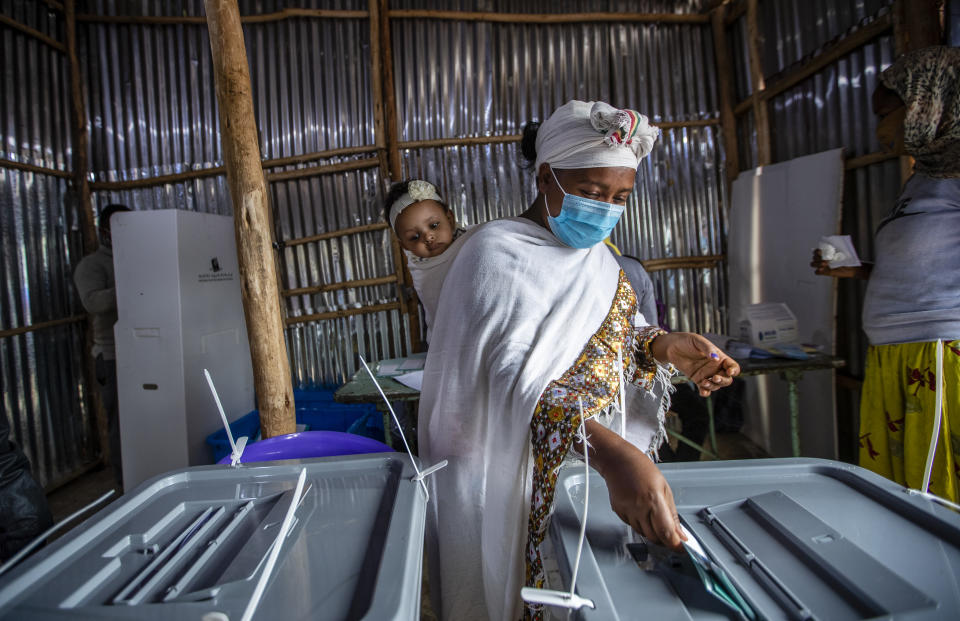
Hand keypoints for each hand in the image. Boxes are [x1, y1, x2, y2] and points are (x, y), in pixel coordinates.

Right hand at [585, 421, 684, 548]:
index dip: (675, 544)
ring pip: (643, 534)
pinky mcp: (619, 512)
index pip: (666, 531)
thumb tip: (679, 533)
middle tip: (672, 535)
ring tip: (656, 518)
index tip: (682, 548)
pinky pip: (633, 526)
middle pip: (654, 537)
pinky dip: (641, 524)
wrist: (617, 461)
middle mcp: (639, 507)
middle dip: (665, 539)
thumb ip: (672, 513)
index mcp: (653, 499)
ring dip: (653, 532)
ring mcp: (627, 511)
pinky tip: (642, 512)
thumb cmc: (641, 468)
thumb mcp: (664, 487)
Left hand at [650, 332, 739, 396]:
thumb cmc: (687, 341)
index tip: (729, 371)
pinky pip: (705, 389)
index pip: (733, 367)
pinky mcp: (697, 379)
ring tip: (703, 382)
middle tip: (714, 378)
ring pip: (716, 386)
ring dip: (712, 386)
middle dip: (723, 381)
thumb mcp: (699, 341)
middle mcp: (716, 367)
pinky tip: (703, 391)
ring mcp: (707, 374)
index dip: (734, 370)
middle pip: (727, 379)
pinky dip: (705, 392)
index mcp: (720, 358)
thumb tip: (716, 359)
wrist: (672, 347)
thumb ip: (708, 349)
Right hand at [810, 248, 867, 278]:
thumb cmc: (848, 258)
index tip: (822, 252)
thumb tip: (830, 244)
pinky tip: (823, 269)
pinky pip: (816, 272)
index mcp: (826, 252)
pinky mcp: (825, 272)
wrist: (852, 268)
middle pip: (814, 257)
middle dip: (818, 257)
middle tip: (826, 259)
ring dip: (817, 263)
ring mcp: (823, 266)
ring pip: (813, 264)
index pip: (816, 251)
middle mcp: (823, 258)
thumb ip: (836, 248)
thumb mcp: (843, 251)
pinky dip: (818, 271)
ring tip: (825, 264)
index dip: (817, 251)